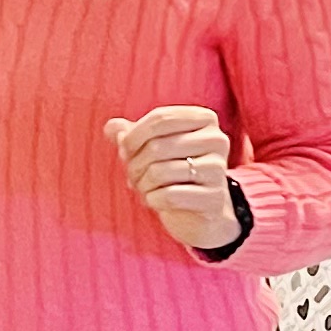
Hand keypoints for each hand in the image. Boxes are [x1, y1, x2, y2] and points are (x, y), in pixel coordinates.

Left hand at [109, 104, 239, 249]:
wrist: (202, 212)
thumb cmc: (174, 172)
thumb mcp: (151, 149)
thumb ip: (131, 135)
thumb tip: (111, 128)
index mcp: (205, 119)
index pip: (160, 119)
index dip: (133, 136)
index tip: (123, 151)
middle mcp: (217, 140)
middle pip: (157, 146)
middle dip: (135, 164)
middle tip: (132, 176)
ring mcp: (218, 169)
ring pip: (160, 172)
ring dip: (142, 184)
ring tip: (143, 188)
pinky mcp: (215, 198)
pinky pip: (169, 196)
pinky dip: (153, 199)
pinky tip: (155, 200)